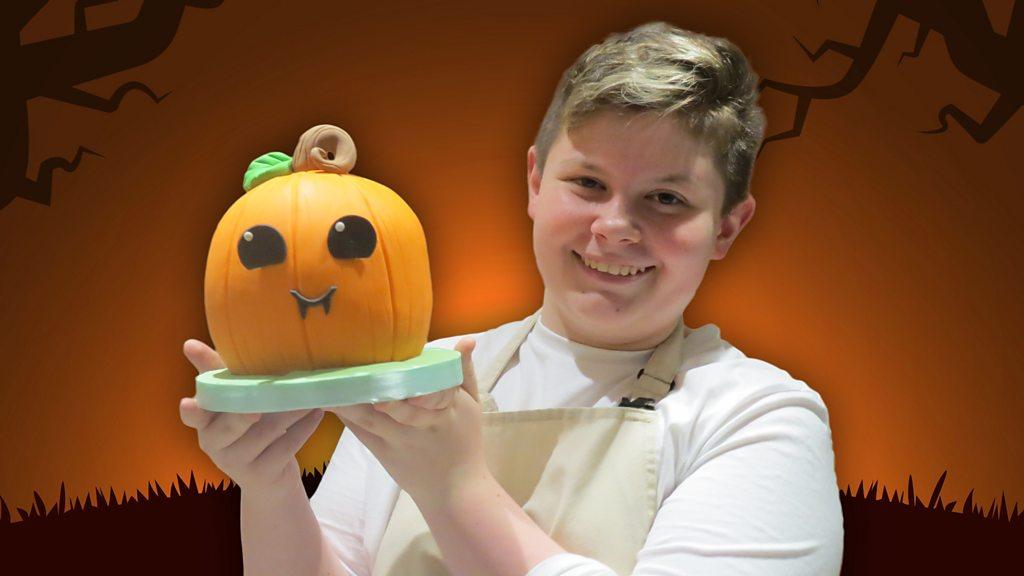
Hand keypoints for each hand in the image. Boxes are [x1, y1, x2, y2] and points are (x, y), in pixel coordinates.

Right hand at [179, 339, 323, 494]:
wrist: (268, 480)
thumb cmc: (249, 428)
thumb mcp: (232, 400)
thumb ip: (217, 373)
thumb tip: (189, 344)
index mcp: (205, 424)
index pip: (194, 416)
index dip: (192, 411)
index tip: (189, 403)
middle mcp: (214, 445)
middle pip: (231, 425)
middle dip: (247, 412)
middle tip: (261, 402)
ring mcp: (237, 463)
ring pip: (266, 431)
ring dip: (291, 410)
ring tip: (310, 393)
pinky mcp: (262, 475)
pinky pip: (286, 447)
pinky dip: (304, 428)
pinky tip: (317, 413)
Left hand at [330, 337, 488, 506]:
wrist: (453, 489)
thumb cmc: (463, 440)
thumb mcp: (471, 405)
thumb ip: (464, 372)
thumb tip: (467, 340)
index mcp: (448, 408)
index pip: (433, 387)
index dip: (414, 376)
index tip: (394, 356)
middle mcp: (422, 423)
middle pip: (396, 403)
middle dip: (374, 385)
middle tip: (349, 361)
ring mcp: (400, 440)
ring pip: (371, 417)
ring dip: (349, 400)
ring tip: (328, 381)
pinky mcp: (384, 453)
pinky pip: (361, 432)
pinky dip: (346, 416)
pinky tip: (328, 399)